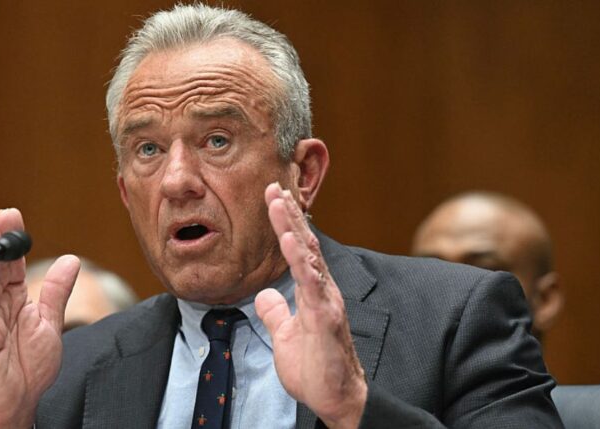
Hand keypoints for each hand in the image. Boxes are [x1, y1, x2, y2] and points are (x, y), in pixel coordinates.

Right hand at [0, 209, 79, 427]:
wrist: (19, 402)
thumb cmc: (30, 368)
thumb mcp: (50, 324)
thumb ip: (56, 292)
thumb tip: (71, 261)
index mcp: (16, 302)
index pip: (14, 265)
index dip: (15, 242)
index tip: (14, 216)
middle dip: (1, 241)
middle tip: (4, 215)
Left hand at [255, 184, 366, 428]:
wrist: (334, 399)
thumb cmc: (315, 369)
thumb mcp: (285, 336)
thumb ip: (277, 313)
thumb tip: (264, 296)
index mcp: (314, 292)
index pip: (299, 250)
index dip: (286, 223)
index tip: (273, 198)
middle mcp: (323, 290)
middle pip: (305, 243)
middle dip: (289, 213)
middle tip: (274, 186)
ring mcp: (326, 301)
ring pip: (309, 256)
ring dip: (293, 226)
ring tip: (279, 201)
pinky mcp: (326, 316)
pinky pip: (311, 282)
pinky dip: (301, 258)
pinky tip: (291, 238)